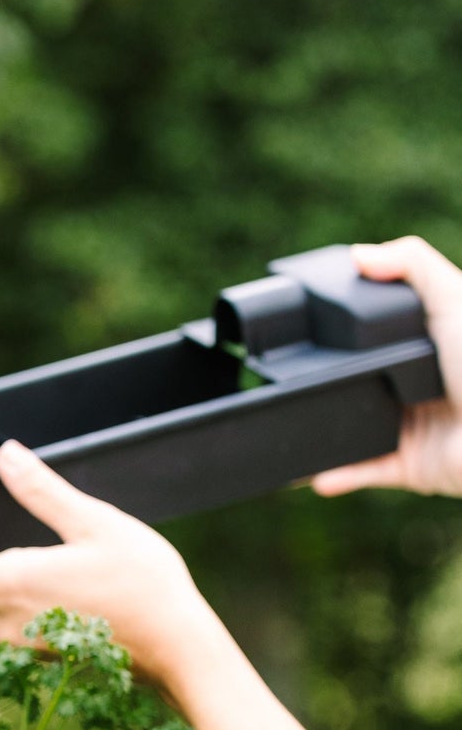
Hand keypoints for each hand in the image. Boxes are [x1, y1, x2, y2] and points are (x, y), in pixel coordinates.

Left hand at [0, 439, 221, 701]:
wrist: (180, 651)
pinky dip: (6, 608)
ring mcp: (22, 644)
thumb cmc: (143, 587)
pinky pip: (8, 627)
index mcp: (5, 584)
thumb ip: (44, 492)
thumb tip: (6, 454)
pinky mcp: (45, 655)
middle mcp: (2, 621)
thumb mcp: (95, 523)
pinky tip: (32, 588)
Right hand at [313, 236, 461, 496]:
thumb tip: (357, 253)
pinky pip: (366, 471)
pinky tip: (313, 474)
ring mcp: (413, 427)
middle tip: (285, 375)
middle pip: (362, 382)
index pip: (380, 336)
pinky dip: (338, 475)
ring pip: (357, 430)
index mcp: (426, 347)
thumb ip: (411, 264)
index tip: (309, 325)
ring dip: (325, 434)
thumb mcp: (454, 298)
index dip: (350, 332)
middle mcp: (418, 386)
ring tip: (288, 427)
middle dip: (328, 384)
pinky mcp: (411, 466)